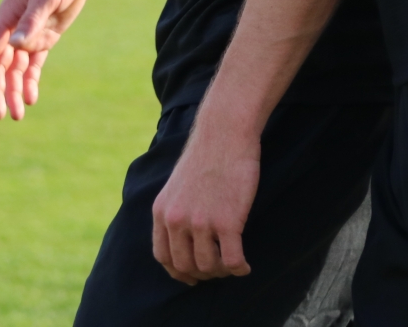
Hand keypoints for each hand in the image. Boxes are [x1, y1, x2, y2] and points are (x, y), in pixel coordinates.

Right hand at [0, 0, 95, 120]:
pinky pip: (33, 63)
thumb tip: (16, 45)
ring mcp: (29, 32)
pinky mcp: (45, 35)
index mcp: (7, 15)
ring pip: (16, 68)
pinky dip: (31, 81)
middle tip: (0, 114)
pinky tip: (31, 98)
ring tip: (17, 115)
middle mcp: (13, 26)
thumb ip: (32, 20)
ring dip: (14, 90)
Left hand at [151, 122, 260, 284]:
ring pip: (209, 266)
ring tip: (233, 264)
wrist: (224, 133)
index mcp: (162, 211)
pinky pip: (232, 260)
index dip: (178, 272)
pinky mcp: (227, 222)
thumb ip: (175, 210)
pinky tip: (245, 267)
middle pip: (186, 266)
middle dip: (203, 274)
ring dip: (222, 271)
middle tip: (218, 270)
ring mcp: (201, 222)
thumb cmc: (207, 155)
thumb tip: (182, 237)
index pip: (163, 257)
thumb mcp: (177, 184)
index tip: (192, 276)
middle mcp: (176, 220)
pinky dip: (239, 269)